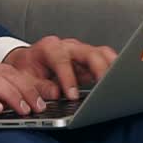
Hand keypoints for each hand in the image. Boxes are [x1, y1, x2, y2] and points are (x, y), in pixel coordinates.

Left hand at [3, 35, 118, 100]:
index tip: (71, 95)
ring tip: (118, 83)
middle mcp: (68, 47)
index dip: (67, 78)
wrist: (27, 63)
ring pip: (101, 54)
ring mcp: (80, 52)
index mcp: (49, 48)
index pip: (61, 60)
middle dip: (98, 68)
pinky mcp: (90, 61)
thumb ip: (39, 86)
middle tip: (105, 87)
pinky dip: (114, 69)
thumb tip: (56, 94)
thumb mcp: (24, 79)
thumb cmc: (26, 70)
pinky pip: (106, 60)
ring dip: (111, 67)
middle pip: (88, 52)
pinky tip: (119, 82)